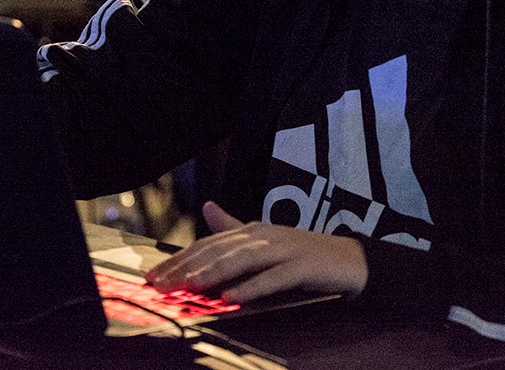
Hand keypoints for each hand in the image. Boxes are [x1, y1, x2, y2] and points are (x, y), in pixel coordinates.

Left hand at [144, 201, 367, 303]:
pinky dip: (252, 287)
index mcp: (253, 230)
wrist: (350, 261)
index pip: (209, 244)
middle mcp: (265, 235)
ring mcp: (285, 249)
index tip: (154, 275)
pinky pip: (273, 278)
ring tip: (188, 286)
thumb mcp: (266, 241)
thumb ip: (235, 228)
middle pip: (219, 250)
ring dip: (212, 273)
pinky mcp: (303, 267)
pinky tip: (232, 298)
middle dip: (187, 267)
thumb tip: (207, 206)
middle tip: (160, 284)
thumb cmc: (303, 255)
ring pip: (242, 260)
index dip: (180, 258)